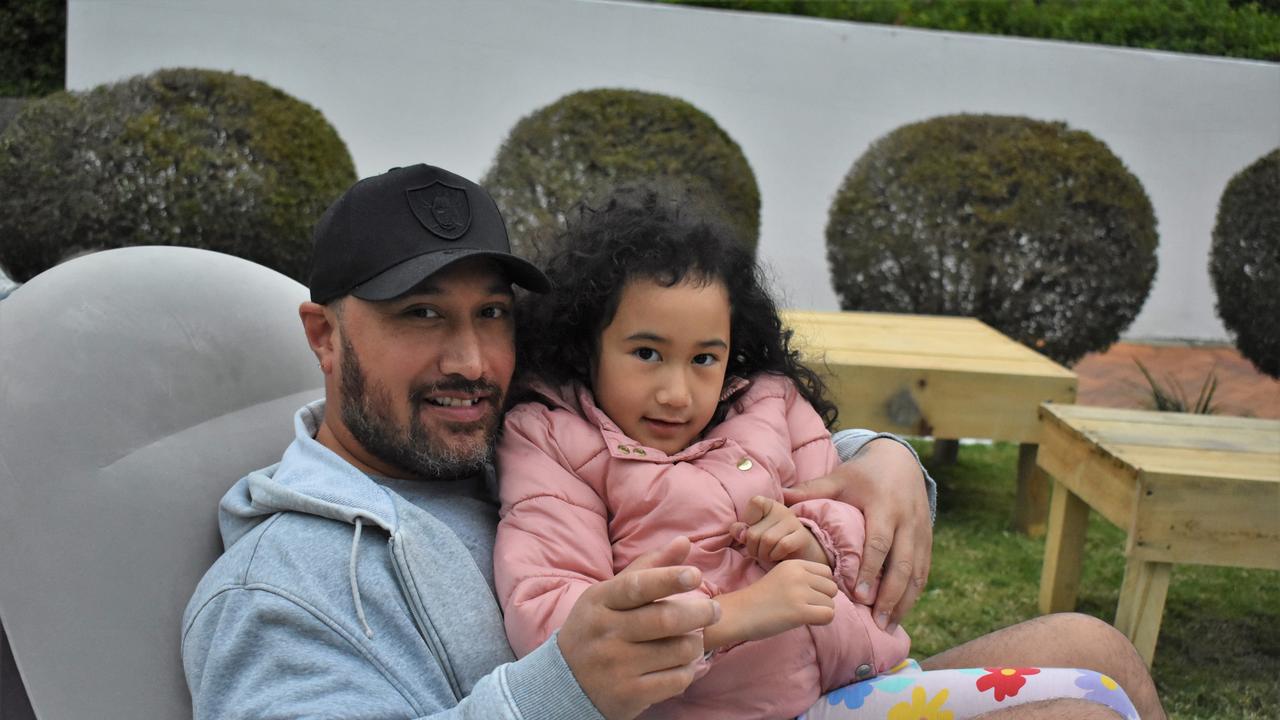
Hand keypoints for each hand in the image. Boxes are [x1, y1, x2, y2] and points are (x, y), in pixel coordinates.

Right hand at [557, 536, 721, 719]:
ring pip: (676, 651)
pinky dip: (688, 670)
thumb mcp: (611, 594)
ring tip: (693, 639)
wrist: (565, 681)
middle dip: (699, 613)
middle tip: (714, 610)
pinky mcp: (629, 695)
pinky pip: (675, 680)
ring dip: (695, 643)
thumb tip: (684, 542)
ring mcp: (617, 666)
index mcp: (600, 601)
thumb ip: (649, 567)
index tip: (696, 575)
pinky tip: (683, 663)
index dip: (669, 579)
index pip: (637, 587)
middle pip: (664, 620)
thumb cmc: (598, 627)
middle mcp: (606, 633)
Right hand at [705, 560, 835, 649]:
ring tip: (801, 614)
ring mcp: (800, 592)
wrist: (739, 612)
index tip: (806, 595)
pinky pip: (828, 615)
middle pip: (832, 588)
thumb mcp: (781, 577)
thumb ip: (802, 578)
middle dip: (822, 599)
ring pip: (831, 603)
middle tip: (804, 607)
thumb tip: (829, 590)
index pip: (826, 572)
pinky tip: (806, 621)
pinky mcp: (800, 611)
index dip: (820, 586)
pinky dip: (821, 621)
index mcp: (794, 564)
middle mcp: (799, 575)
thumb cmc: (759, 599)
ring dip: (820, 612)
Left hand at [729, 495, 827, 565]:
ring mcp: (794, 522)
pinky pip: (782, 546)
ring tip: (768, 555)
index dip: (749, 519)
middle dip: (753, 548)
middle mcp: (782, 510)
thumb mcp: (756, 536)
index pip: (755, 502)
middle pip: (754, 531)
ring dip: (763, 554)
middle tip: (759, 552)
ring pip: (767, 540)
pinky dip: (776, 555)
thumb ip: (743, 531)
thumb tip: (737, 531)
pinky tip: (778, 556)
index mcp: (769, 505)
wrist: (802, 554)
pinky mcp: (802, 536)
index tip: (753, 530)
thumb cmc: (774, 544)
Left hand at [784, 438, 931, 632]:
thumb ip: (812, 490)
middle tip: (877, 621)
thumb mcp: (839, 478)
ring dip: (905, 600)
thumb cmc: (863, 473)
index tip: (859, 595)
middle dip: (891, 595)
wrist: (901, 460)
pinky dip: (914, 592)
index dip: (870, 570)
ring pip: (917, 572)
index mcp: (884, 506)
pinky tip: (901, 611)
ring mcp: (921, 531)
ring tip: (888, 625)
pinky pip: (923, 569)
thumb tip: (780, 499)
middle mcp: (907, 521)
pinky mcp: (927, 539)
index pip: (878, 543)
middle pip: (902, 564)